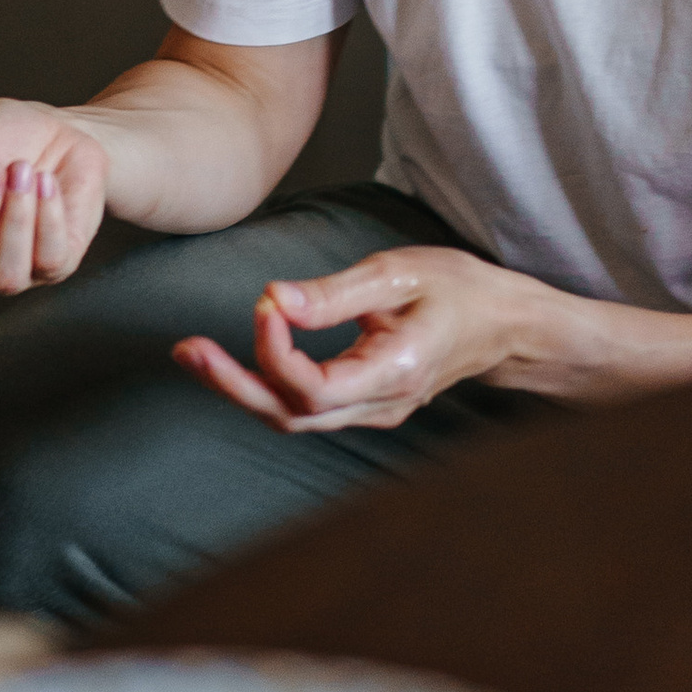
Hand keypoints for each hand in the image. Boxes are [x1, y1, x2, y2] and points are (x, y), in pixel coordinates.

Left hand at [173, 246, 520, 433]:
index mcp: (395, 373)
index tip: (266, 303)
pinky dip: (263, 385)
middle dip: (233, 384)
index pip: (316, 387)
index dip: (277, 352)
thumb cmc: (459, 291)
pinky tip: (230, 360)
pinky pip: (303, 407)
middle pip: (292, 415)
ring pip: (292, 417)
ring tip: (191, 354)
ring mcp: (371, 413)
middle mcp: (380, 405)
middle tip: (187, 349)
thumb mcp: (399, 274)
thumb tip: (271, 299)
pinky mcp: (361, 405)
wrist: (504, 327)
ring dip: (239, 387)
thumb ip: (333, 292)